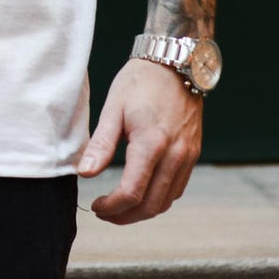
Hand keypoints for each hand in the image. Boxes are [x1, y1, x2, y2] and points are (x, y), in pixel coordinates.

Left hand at [76, 57, 202, 223]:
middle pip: (151, 205)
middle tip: (104, 212)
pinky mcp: (194, 153)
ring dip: (142, 211)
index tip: (96, 204)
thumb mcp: (114, 108)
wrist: (176, 62)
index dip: (111, 207)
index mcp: (152, 143)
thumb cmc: (141, 81)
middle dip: (125, 216)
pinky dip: (159, 198)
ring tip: (119, 207)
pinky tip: (141, 192)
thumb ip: (100, 144)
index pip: (132, 192)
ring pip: (166, 201)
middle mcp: (175, 154)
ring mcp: (188, 156)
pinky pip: (177, 188)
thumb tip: (85, 173)